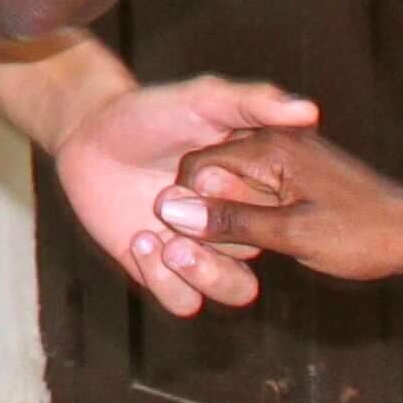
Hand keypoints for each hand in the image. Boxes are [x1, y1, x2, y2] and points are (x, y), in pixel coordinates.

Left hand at [46, 75, 321, 316]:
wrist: (92, 134)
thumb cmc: (152, 112)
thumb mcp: (203, 99)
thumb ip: (253, 102)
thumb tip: (310, 110)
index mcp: (260, 189)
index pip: (282, 214)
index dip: (249, 204)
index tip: (204, 176)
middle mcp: (239, 224)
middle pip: (257, 252)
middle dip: (217, 234)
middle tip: (166, 199)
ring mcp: (204, 251)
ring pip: (234, 290)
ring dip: (204, 273)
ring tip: (165, 242)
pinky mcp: (165, 271)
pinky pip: (184, 302)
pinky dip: (165, 283)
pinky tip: (140, 241)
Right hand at [150, 127, 402, 285]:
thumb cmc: (360, 235)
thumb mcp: (292, 235)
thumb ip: (231, 221)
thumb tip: (173, 211)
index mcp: (268, 147)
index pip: (196, 168)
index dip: (187, 206)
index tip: (196, 240)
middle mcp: (273, 141)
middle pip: (212, 174)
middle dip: (209, 212)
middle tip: (224, 249)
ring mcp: (287, 155)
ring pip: (231, 183)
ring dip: (231, 216)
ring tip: (253, 246)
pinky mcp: (297, 172)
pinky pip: (254, 189)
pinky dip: (250, 213)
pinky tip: (265, 238)